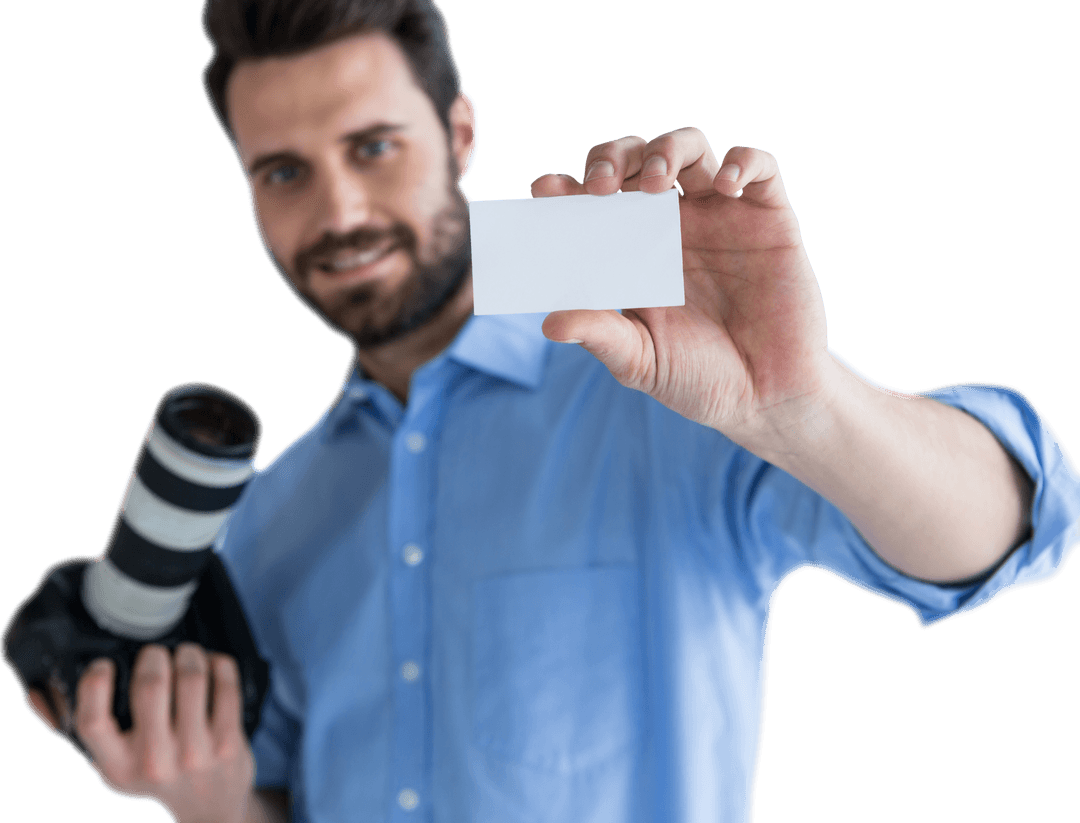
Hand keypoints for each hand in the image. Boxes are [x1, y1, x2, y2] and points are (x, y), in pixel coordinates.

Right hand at [26, 643, 255, 822]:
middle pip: (151, 686)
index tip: (104, 665)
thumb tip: (38, 693)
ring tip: (186, 654)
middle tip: (156, 654)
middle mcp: (154, 761)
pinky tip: (213, 665)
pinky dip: (219, 664)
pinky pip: (226, 685)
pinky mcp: (229, 743)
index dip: (95, 684)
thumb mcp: (112, 766)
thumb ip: (80, 731)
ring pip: (191, 679)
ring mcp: (195, 752)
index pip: (94, 721)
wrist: (209, 813)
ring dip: (189, 654)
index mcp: (117, 767)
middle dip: (153, 656)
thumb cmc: (153, 778)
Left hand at [534, 129, 837, 451]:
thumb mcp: (640, 360)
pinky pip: (760, 168)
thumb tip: (549, 323)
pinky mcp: (770, 219)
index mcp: (633, 250)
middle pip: (636, 159)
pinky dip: (743, 161)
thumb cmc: (698, 378)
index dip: (570, 187)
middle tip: (601, 185)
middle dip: (613, 157)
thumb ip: (600, 334)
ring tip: (656, 183)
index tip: (546, 190)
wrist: (766, 398)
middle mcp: (673, 224)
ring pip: (690, 148)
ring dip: (667, 150)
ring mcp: (721, 217)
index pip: (594, 201)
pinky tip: (723, 186)